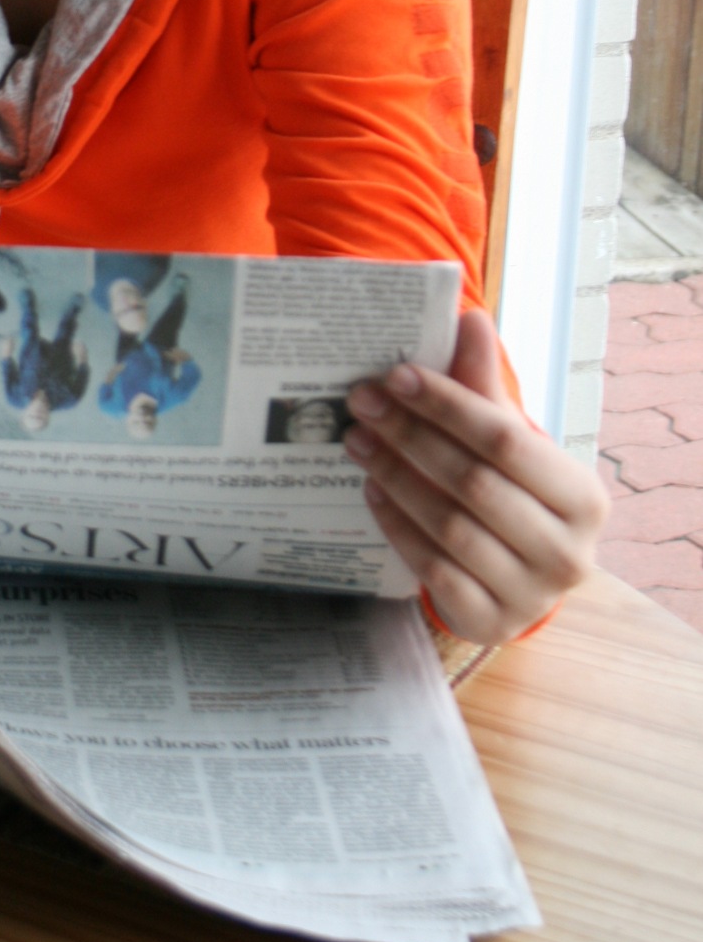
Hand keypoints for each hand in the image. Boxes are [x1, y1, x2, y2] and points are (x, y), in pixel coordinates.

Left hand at [344, 309, 608, 643]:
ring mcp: (530, 595)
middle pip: (474, 482)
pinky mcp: (489, 623)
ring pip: (449, 526)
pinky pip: (432, 569)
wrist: (518, 576)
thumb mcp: (508, 440)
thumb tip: (469, 319)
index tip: (395, 376)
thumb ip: (486, 385)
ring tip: (357, 441)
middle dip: (411, 436)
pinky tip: (371, 491)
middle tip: (360, 403)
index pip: (506, 439)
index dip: (448, 404)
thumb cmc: (513, 494)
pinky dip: (396, 526)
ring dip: (396, 477)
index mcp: (584, 498)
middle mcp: (569, 553)